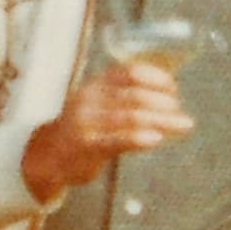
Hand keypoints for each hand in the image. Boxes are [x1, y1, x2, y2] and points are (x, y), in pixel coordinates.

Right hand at [23, 59, 193, 199]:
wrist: (47, 156)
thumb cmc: (83, 129)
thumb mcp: (98, 104)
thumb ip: (125, 97)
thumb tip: (169, 95)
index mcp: (95, 85)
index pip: (129, 73)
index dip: (156, 78)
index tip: (173, 88)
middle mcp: (90, 99)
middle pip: (135, 96)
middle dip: (164, 103)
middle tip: (182, 113)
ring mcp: (87, 123)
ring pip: (131, 117)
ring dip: (163, 120)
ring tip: (183, 125)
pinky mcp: (87, 147)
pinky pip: (116, 140)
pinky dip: (139, 138)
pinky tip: (156, 139)